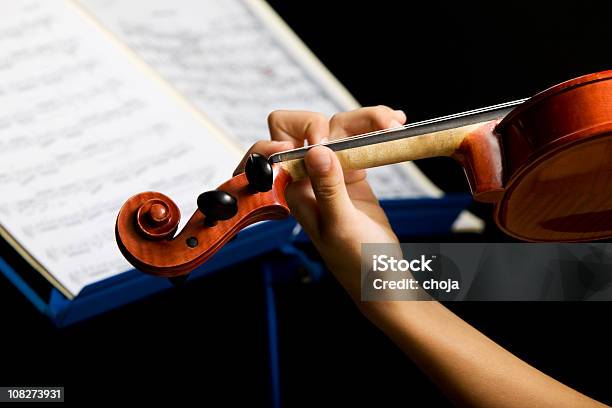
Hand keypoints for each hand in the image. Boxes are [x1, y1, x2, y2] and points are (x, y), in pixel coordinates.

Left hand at [235, 106, 405, 301]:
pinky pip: (359, 142)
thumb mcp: (341, 226)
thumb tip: (314, 150)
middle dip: (338, 120)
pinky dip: (376, 130)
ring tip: (395, 124)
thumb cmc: (359, 262)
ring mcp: (331, 173)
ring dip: (366, 120)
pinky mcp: (353, 173)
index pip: (278, 143)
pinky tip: (395, 127)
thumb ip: (327, 188)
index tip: (327, 140)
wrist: (385, 278)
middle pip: (309, 127)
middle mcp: (307, 177)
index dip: (300, 130)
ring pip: (339, 129)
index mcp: (293, 189)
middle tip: (375, 126)